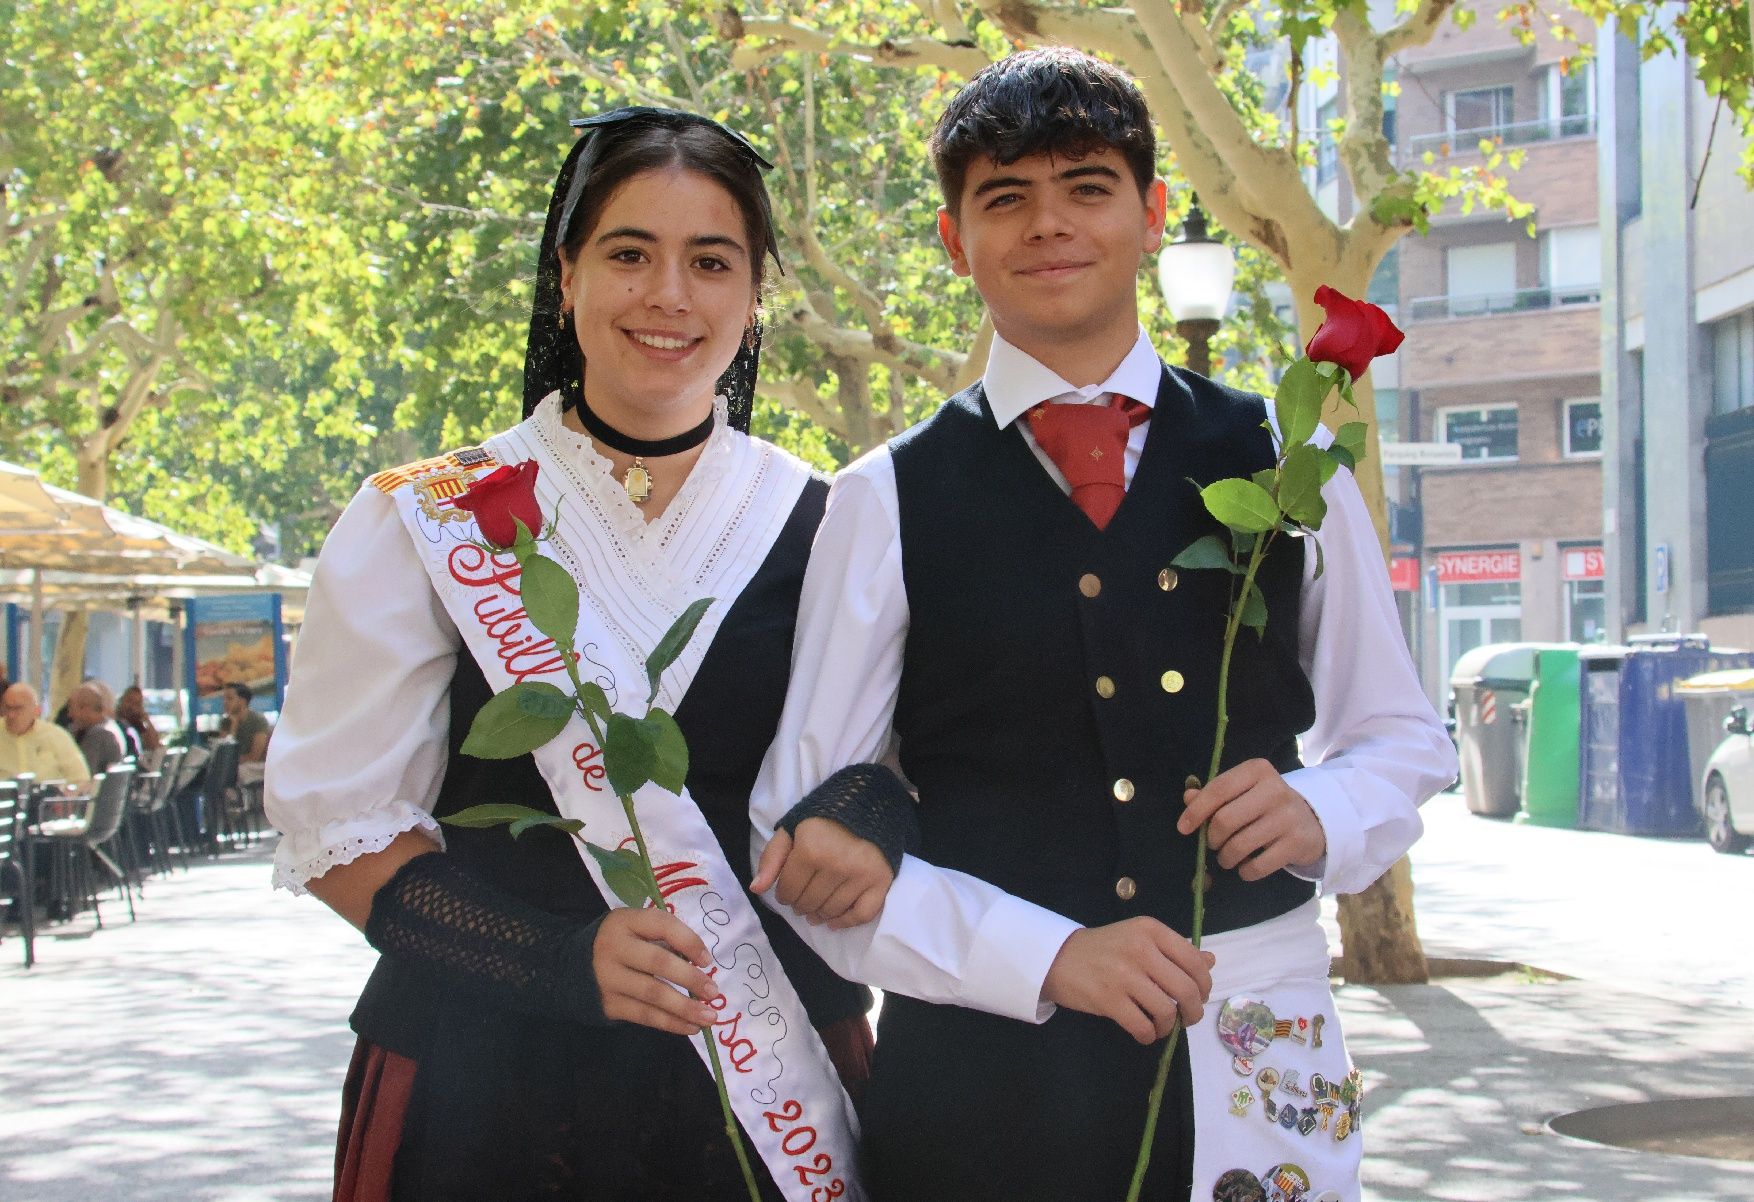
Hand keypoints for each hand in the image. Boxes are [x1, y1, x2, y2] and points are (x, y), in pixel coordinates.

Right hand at [592, 907, 722, 1035]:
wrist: (572, 968)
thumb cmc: (620, 944)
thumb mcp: (635, 929)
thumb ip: (663, 939)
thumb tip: (701, 966)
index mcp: (625, 921)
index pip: (662, 925)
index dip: (689, 942)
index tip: (707, 961)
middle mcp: (614, 948)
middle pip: (658, 963)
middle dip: (690, 978)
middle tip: (713, 992)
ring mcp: (608, 978)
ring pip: (653, 994)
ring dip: (685, 1008)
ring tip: (709, 1016)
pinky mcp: (608, 1004)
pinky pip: (644, 1015)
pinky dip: (670, 1023)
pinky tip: (690, 1027)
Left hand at [751, 817, 894, 928]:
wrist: (866, 804)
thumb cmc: (823, 817)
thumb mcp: (791, 830)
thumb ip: (772, 858)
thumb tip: (756, 890)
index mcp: (811, 850)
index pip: (788, 889)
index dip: (783, 895)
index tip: (786, 892)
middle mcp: (836, 865)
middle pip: (809, 902)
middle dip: (799, 905)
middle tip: (800, 901)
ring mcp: (860, 875)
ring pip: (832, 910)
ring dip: (818, 915)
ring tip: (813, 912)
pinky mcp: (881, 881)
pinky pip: (862, 914)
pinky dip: (846, 922)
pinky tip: (834, 922)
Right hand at [1040, 918, 1215, 1043]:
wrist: (1057, 956)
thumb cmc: (1104, 948)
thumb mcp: (1140, 938)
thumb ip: (1175, 949)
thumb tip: (1210, 961)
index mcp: (1151, 931)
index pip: (1194, 961)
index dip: (1204, 985)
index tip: (1199, 995)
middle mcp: (1141, 949)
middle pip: (1186, 989)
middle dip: (1193, 1011)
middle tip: (1187, 1017)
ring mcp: (1124, 975)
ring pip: (1166, 1011)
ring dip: (1170, 1026)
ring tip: (1162, 1026)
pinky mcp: (1108, 1000)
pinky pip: (1142, 1026)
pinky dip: (1149, 1036)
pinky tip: (1145, 1032)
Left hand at [1179, 759, 1325, 880]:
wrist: (1314, 821)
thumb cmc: (1267, 804)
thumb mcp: (1243, 791)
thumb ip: (1214, 794)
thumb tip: (1188, 797)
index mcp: (1257, 770)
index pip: (1218, 789)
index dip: (1196, 811)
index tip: (1183, 828)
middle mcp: (1275, 790)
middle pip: (1224, 820)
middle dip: (1212, 838)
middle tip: (1214, 844)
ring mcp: (1288, 817)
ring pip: (1239, 846)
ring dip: (1226, 858)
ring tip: (1228, 857)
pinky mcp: (1296, 843)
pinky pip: (1257, 866)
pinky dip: (1245, 871)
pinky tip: (1246, 866)